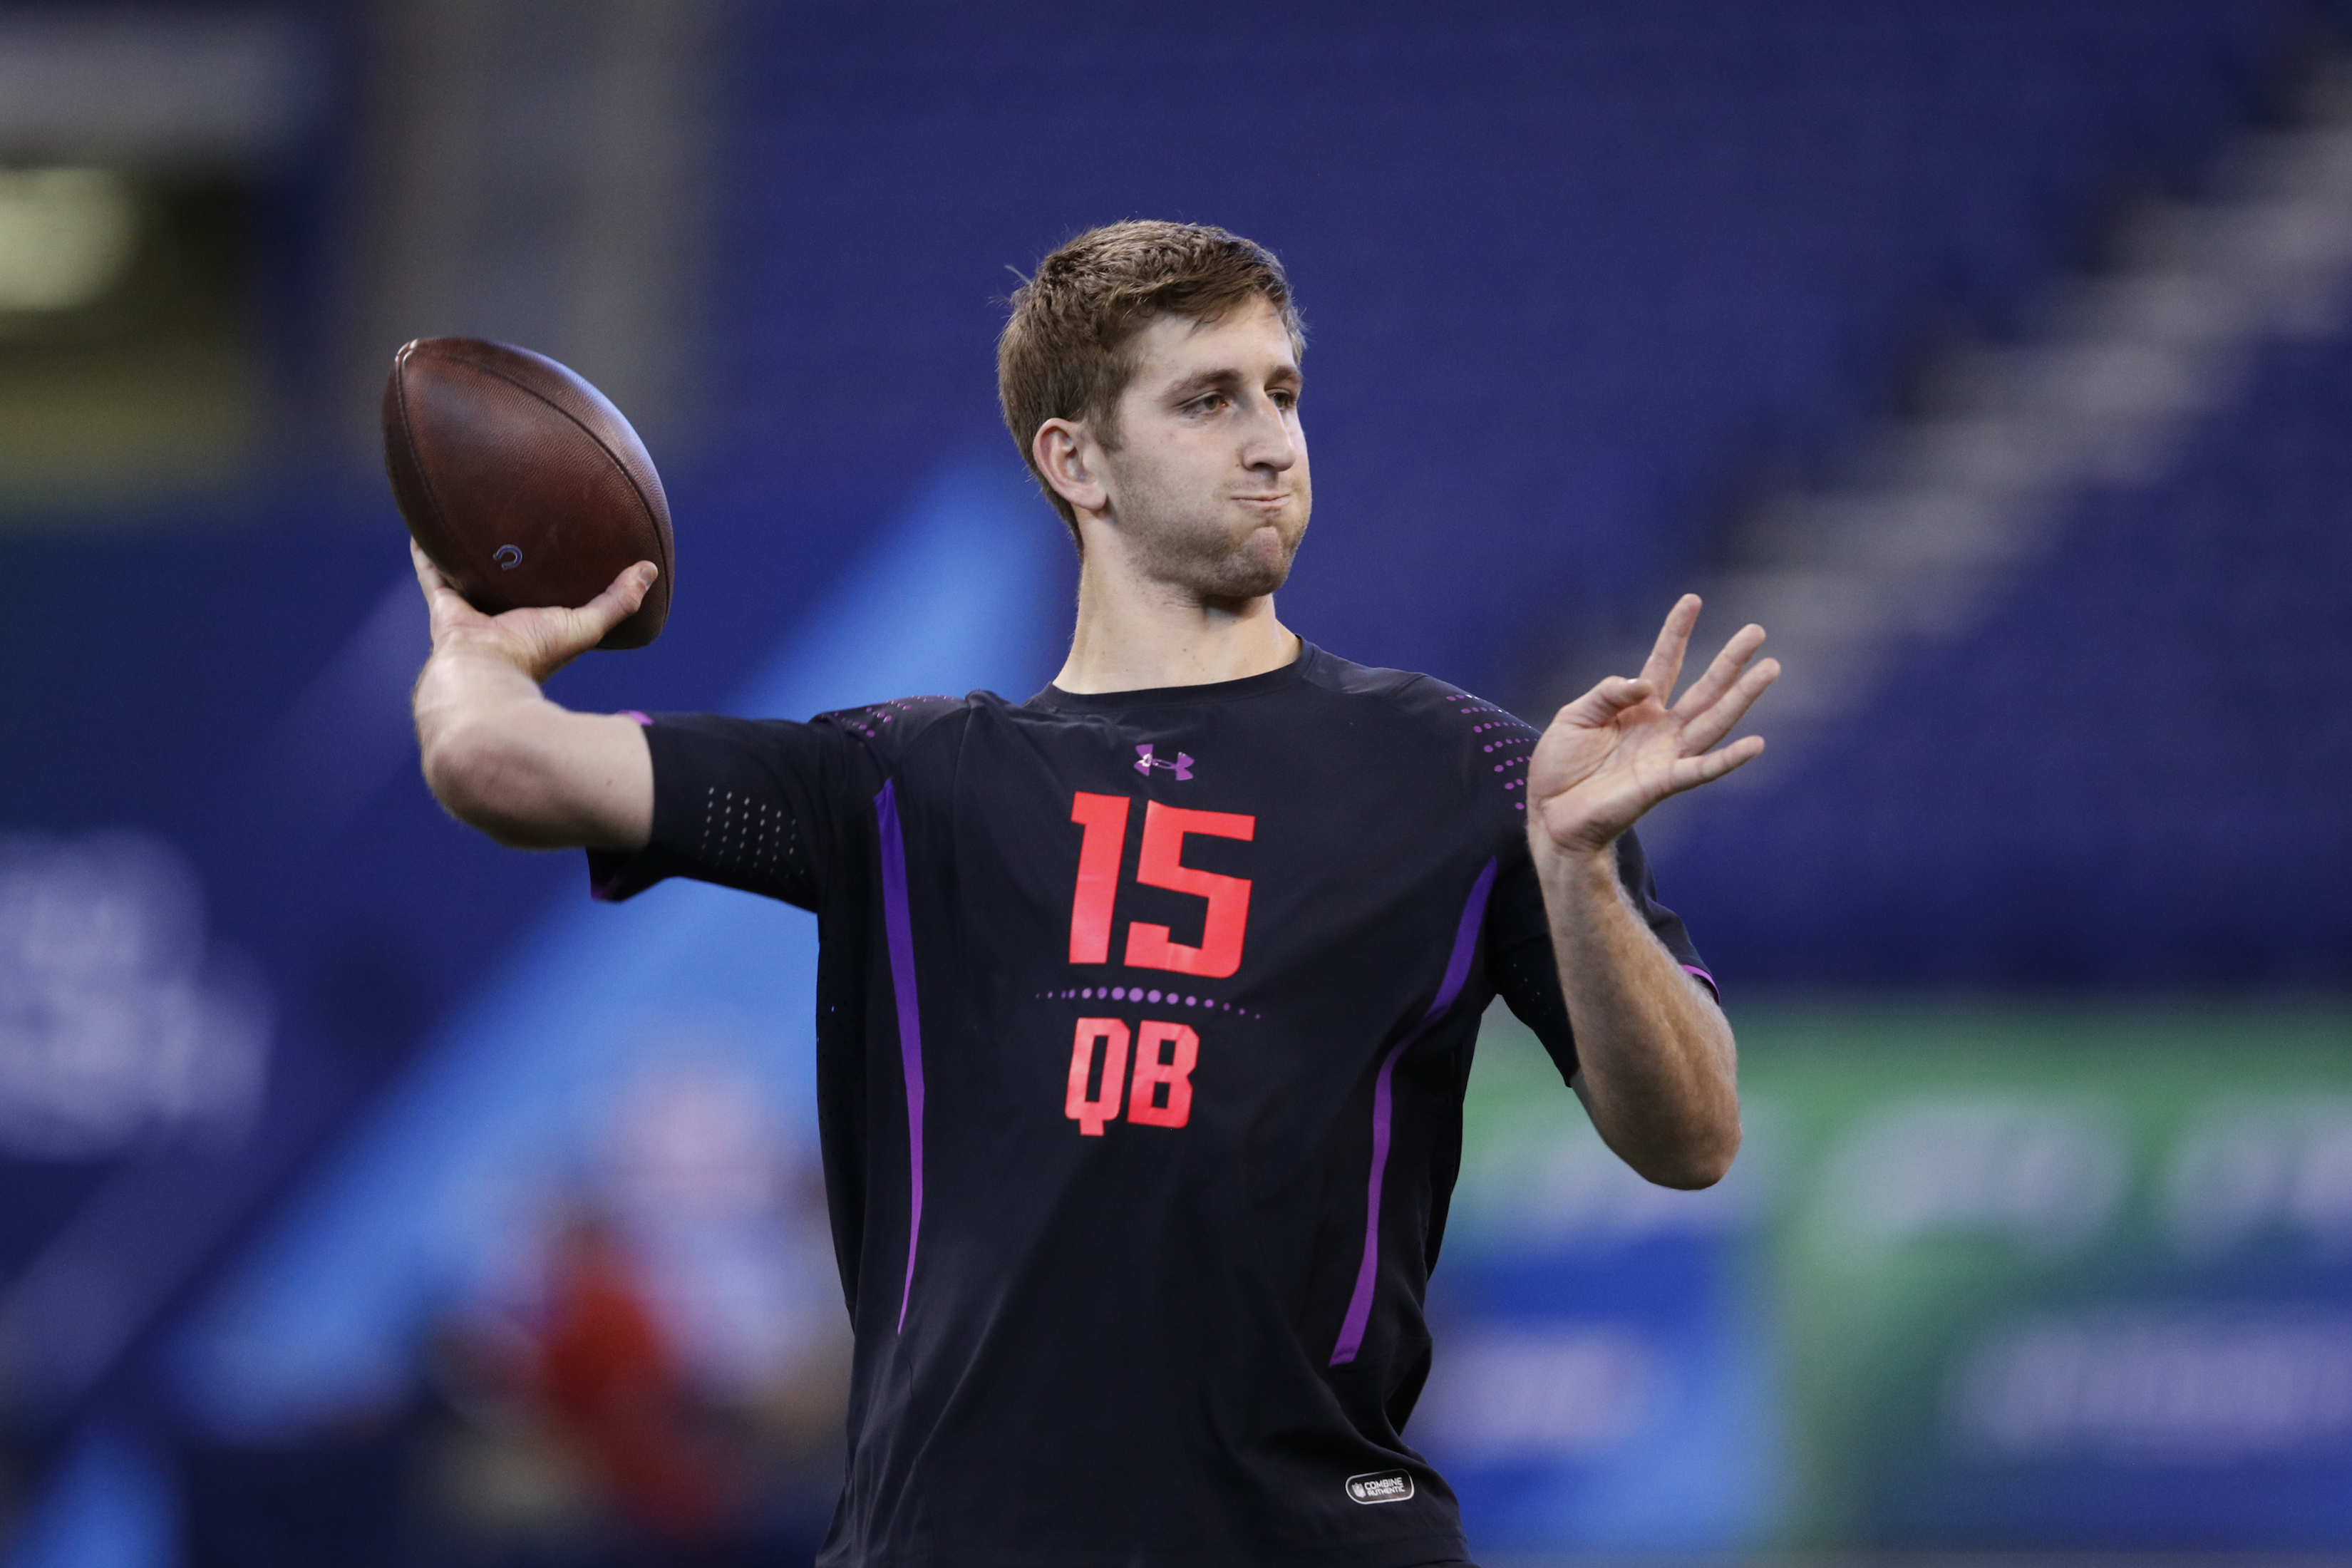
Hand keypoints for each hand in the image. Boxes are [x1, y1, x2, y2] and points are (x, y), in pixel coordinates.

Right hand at [411, 541, 656, 684]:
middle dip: (510, 561)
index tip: (564, 550)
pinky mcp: (442, 605)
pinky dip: (426, 551)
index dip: (554, 578)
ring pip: (468, 575)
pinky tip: (425, 525)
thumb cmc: (535, 655)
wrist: (483, 673)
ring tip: (470, 519)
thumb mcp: (585, 625)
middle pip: (505, 584)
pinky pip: (432, 572)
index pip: (545, 598)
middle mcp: (500, 620)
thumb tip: (649, 570)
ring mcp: (470, 611)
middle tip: (517, 524)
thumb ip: (618, 602)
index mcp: (533, 627)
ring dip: (469, 553)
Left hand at [1528, 594, 1777, 859]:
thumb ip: (1607, 694)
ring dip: (1743, 696)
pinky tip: (1756, 743)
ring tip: (1770, 668)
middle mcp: (1660, 729)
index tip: (1692, 600)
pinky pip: (1702, 770)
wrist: (1550, 814)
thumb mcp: (1575, 717)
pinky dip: (1729, 759)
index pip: (1663, 662)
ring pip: (1714, 721)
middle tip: (1757, 630)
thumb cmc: (1560, 766)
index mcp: (1637, 708)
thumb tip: (1648, 684)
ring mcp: (1666, 755)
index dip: (1676, 632)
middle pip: (1704, 688)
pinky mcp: (1663, 784)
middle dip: (1730, 660)